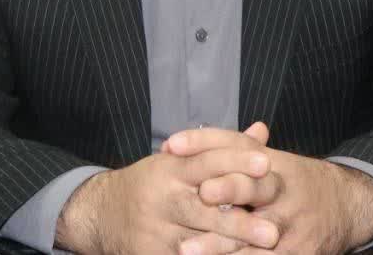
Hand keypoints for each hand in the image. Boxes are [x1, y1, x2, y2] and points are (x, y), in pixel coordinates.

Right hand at [55, 123, 279, 254]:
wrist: (101, 213)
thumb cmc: (152, 184)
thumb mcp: (180, 159)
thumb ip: (223, 149)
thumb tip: (262, 130)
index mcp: (170, 168)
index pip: (205, 160)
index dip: (234, 160)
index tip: (265, 162)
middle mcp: (162, 197)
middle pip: (204, 209)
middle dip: (238, 221)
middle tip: (272, 230)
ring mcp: (155, 229)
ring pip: (197, 241)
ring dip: (228, 248)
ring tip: (260, 253)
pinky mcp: (150, 253)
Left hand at [165, 128, 372, 254]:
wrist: (348, 206)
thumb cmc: (295, 182)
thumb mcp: (268, 160)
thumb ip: (225, 151)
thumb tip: (173, 145)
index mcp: (272, 163)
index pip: (235, 146)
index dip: (204, 143)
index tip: (172, 146)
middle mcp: (283, 192)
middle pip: (253, 187)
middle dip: (228, 190)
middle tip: (200, 195)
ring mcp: (292, 226)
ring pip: (253, 236)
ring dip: (219, 246)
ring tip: (186, 249)